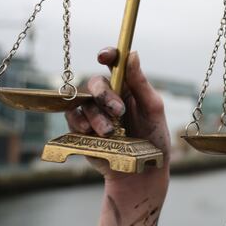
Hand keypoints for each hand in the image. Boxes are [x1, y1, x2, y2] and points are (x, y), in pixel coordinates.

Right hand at [65, 47, 169, 191]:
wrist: (141, 172)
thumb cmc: (153, 139)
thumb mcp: (153, 109)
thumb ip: (141, 83)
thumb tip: (132, 54)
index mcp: (128, 86)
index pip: (114, 64)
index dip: (107, 54)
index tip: (104, 56)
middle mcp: (109, 96)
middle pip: (95, 83)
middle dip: (104, 95)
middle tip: (118, 112)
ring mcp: (93, 112)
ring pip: (83, 102)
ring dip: (96, 116)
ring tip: (111, 132)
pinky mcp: (81, 129)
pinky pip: (72, 119)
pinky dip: (80, 124)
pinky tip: (92, 134)